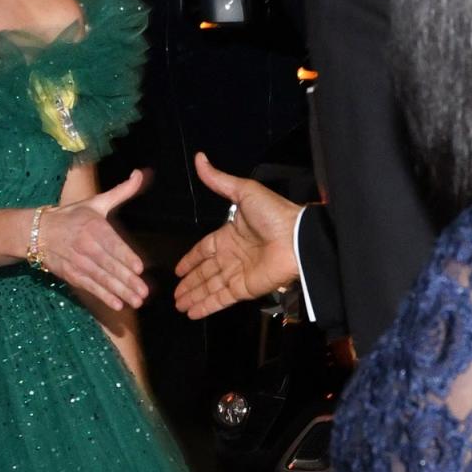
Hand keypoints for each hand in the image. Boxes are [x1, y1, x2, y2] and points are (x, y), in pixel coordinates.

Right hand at [40, 169, 149, 309]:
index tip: (139, 268)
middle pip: (109, 265)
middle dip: (127, 280)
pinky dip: (103, 296)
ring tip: (136, 301)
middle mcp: (85, 245)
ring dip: (119, 291)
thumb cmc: (72, 215)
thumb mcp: (96, 202)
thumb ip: (122, 191)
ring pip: (101, 278)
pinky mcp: (71, 274)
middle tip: (144, 292)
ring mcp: (77, 261)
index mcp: (93, 226)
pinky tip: (117, 304)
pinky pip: (89, 287)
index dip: (125, 257)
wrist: (38, 231)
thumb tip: (140, 173)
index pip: (112, 244)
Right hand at [173, 152, 301, 317]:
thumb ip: (219, 180)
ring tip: (178, 305)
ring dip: (193, 296)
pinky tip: (191, 313)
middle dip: (189, 283)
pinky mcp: (244, 289)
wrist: (297, 237)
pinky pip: (220, 299)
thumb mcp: (243, 191)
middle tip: (174, 294)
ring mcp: (238, 274)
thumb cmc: (274, 213)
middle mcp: (232, 256)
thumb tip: (199, 158)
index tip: (178, 270)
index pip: (204, 250)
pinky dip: (206, 307)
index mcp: (230, 235)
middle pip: (205, 272)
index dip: (191, 260)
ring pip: (209, 287)